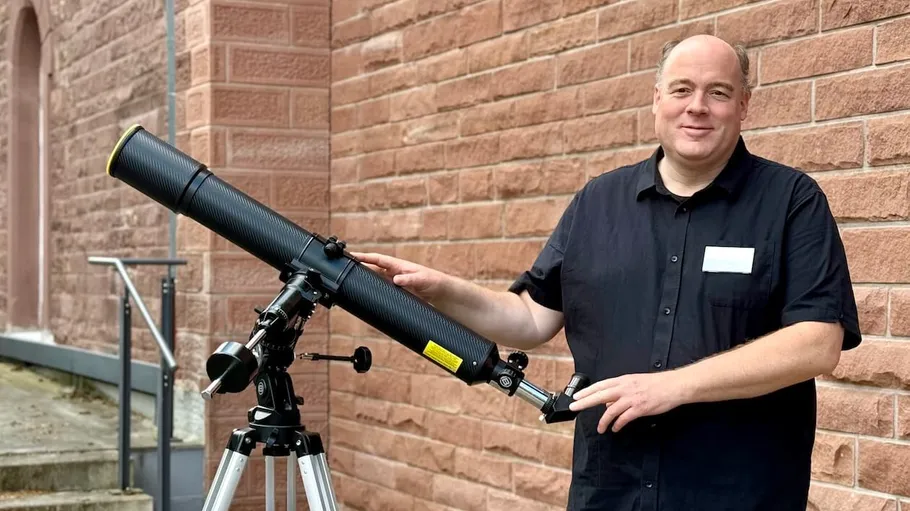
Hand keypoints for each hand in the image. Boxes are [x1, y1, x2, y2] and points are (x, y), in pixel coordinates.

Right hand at [350, 252, 448, 300]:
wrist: (442, 293)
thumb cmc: (435, 281)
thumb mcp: (423, 279)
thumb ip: (411, 279)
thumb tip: (396, 279)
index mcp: (399, 265)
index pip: (378, 259)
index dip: (365, 257)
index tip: (352, 256)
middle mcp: (394, 273)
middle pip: (372, 269)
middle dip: (360, 268)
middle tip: (345, 270)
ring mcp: (395, 283)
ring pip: (376, 281)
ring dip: (365, 281)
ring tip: (351, 283)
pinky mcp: (397, 293)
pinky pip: (382, 291)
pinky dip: (374, 292)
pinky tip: (367, 296)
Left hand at [568, 372, 687, 433]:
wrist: (674, 386)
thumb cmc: (656, 384)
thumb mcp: (635, 382)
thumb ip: (621, 390)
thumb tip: (608, 401)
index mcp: (623, 380)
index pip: (600, 385)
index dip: (587, 391)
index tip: (576, 396)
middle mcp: (625, 388)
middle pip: (600, 394)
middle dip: (585, 401)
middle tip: (574, 407)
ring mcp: (632, 398)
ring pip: (611, 410)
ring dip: (603, 421)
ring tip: (600, 429)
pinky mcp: (640, 408)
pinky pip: (624, 418)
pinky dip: (617, 425)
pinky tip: (615, 429)